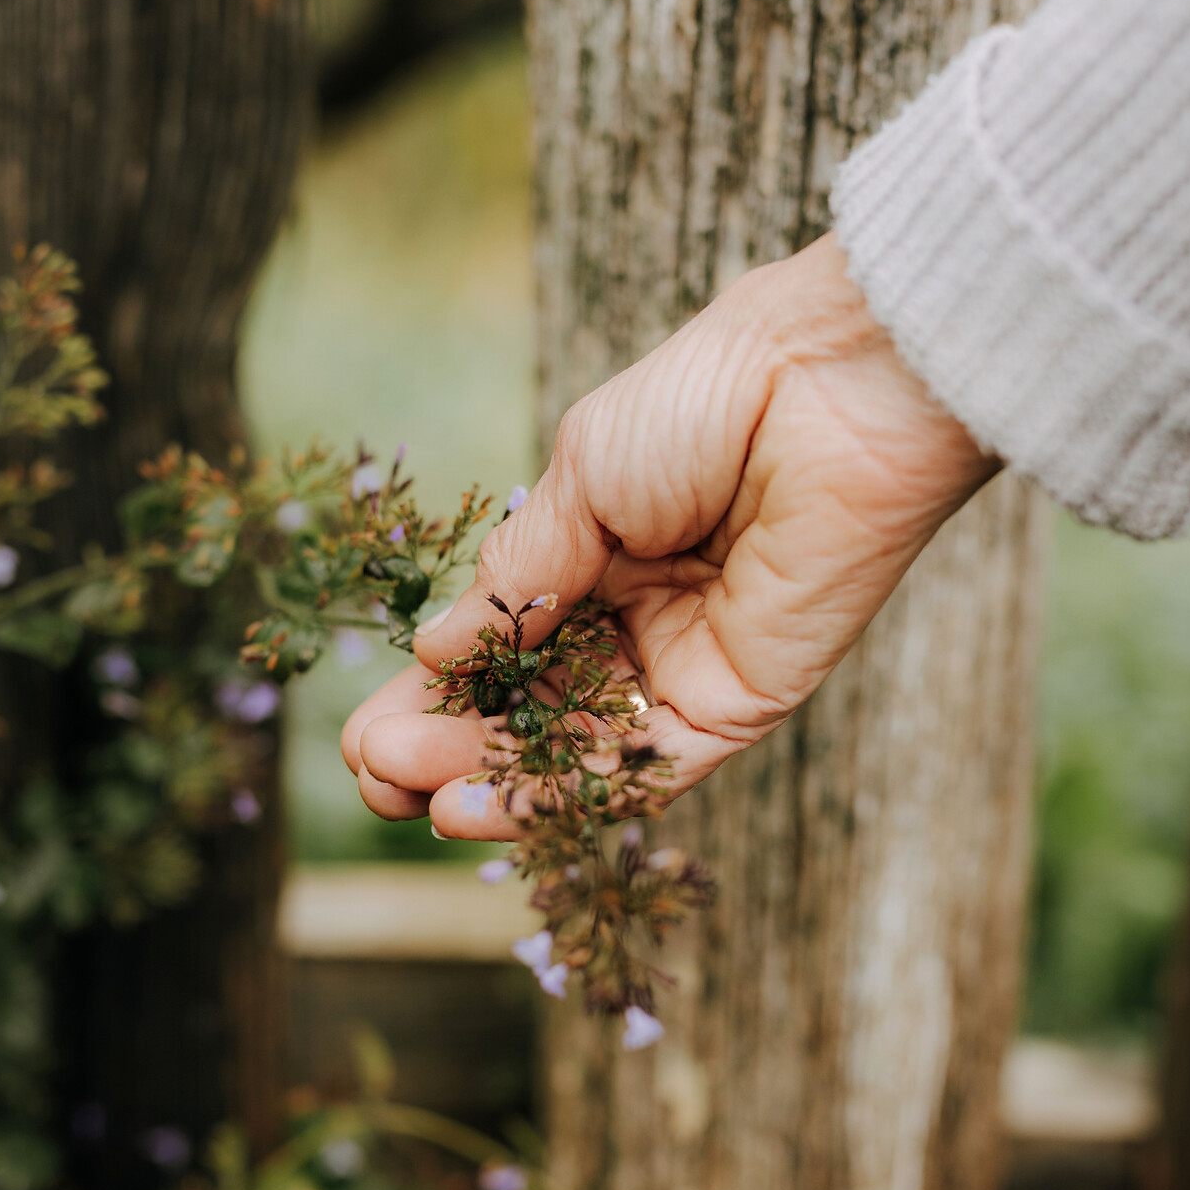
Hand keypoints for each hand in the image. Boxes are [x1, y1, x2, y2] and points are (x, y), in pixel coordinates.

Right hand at [340, 232, 999, 838]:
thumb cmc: (705, 400)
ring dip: (492, 780)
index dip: (434, 696)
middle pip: (532, 712)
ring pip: (578, 752)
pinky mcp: (740, 702)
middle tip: (374, 778)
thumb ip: (517, 576)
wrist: (825, 385)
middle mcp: (642, 621)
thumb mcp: (579, 480)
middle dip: (449, 750)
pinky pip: (647, 770)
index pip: (502, 649)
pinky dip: (564, 794)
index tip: (364, 734)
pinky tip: (483, 804)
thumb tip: (434, 652)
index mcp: (600, 556)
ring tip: (409, 796)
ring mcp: (689, 666)